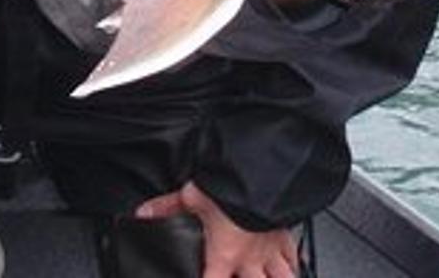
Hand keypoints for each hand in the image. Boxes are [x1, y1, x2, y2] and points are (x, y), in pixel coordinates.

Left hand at [135, 182, 297, 277]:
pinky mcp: (285, 233)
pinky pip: (294, 256)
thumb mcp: (192, 197)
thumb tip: (144, 213)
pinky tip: (293, 267)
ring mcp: (270, 248)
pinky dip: (294, 264)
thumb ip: (167, 208)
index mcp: (224, 256)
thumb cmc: (228, 187)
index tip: (204, 277)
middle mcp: (250, 260)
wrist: (260, 172)